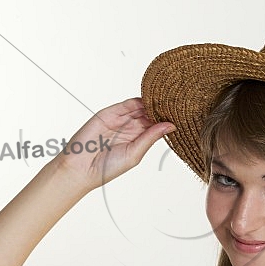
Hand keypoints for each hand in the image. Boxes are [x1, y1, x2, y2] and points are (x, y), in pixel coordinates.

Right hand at [52, 98, 174, 190]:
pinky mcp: (109, 113)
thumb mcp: (135, 153)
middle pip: (150, 114)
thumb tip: (170, 126)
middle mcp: (130, 129)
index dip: (167, 120)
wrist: (81, 167)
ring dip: (153, 103)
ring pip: (140, 107)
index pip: (156, 126)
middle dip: (163, 109)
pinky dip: (139, 100)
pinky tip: (152, 97)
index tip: (183, 115)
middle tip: (180, 103)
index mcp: (138, 141)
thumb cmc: (107, 167)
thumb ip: (150, 137)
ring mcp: (120, 120)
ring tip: (170, 98)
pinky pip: (127, 104)